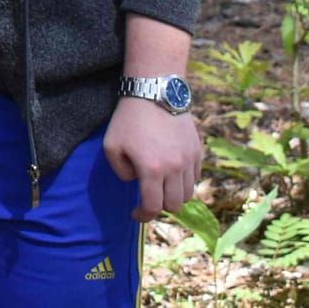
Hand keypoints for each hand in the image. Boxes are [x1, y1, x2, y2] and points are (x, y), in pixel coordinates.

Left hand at [102, 97, 202, 221]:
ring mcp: (189, 160)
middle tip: (148, 198)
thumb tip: (134, 181)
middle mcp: (174, 169)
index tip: (135, 213)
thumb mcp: (111, 145)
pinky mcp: (197, 150)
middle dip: (160, 206)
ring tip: (161, 187)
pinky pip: (195, 177)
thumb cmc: (128, 118)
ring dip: (174, 195)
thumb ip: (120, 171)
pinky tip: (173, 174)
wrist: (154, 91)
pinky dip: (185, 182)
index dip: (143, 216)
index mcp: (151, 170)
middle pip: (174, 205)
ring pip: (188, 193)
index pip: (153, 207)